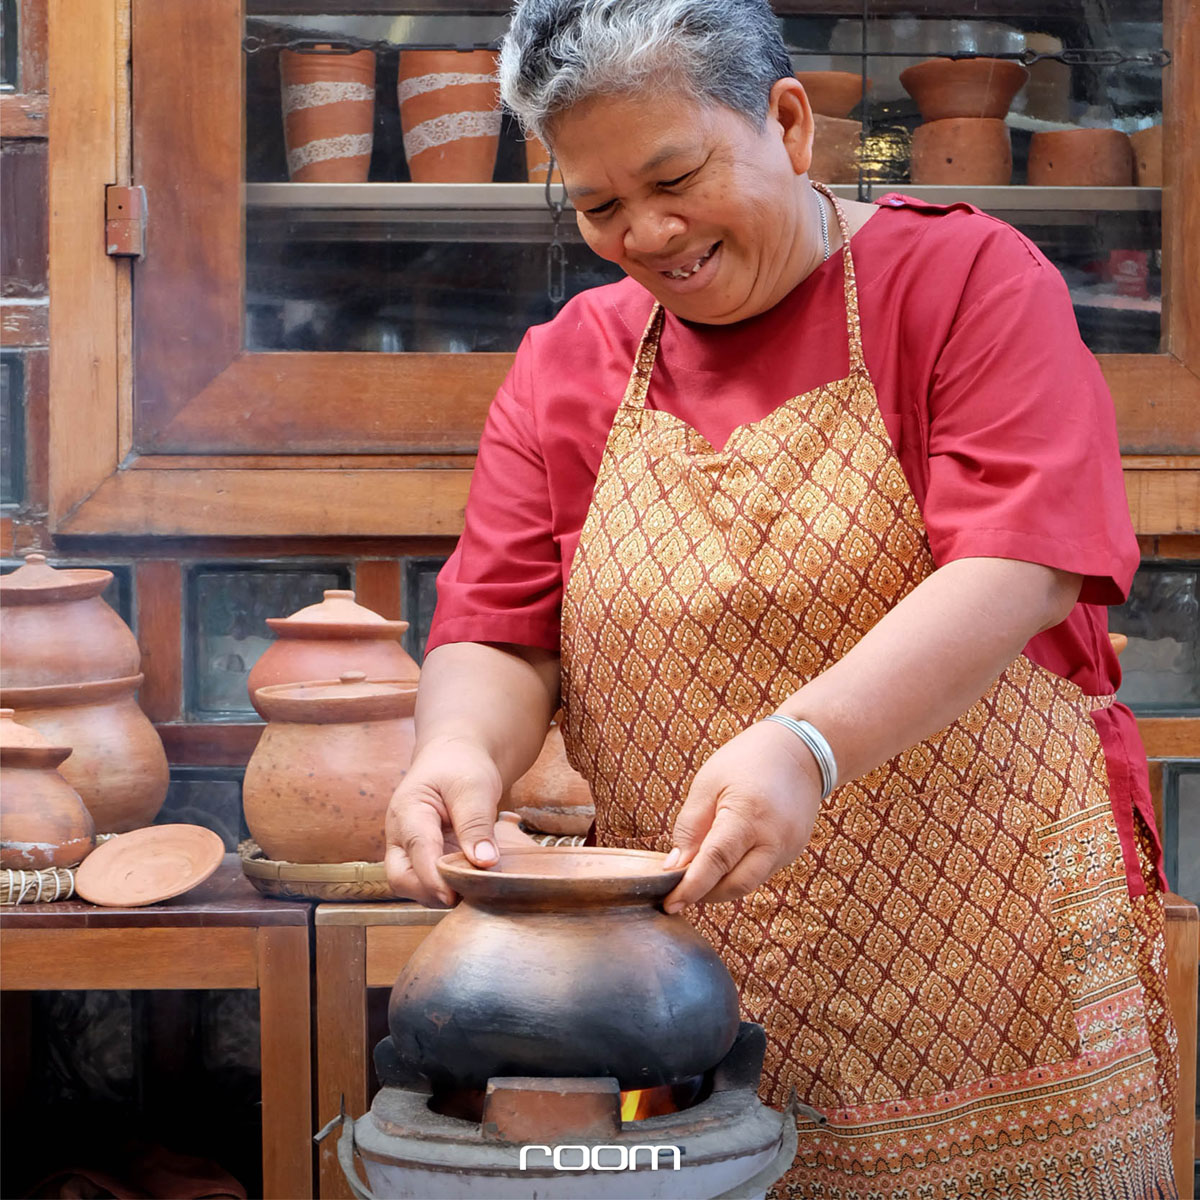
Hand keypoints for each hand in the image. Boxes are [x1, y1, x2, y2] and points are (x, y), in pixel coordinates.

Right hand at [385, 737, 537, 905]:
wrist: (454, 758)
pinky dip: (447, 889)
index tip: (454, 896)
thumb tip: (484, 863)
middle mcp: (400, 835)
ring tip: (474, 892)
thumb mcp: (474, 787)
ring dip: (440, 894)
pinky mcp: (423, 859)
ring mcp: (409, 850)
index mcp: (408, 810)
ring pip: (413, 885)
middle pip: (401, 877)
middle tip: (467, 897)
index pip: (416, 849)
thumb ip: (477, 824)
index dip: (433, 877)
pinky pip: (428, 883)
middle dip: (430, 893)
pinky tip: (471, 886)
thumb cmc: (461, 766)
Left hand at [663, 720, 822, 911]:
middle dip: (705, 895)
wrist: (800, 750)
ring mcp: (788, 848)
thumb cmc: (748, 760)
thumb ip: (689, 826)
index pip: (715, 863)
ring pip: (749, 883)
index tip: (669, 903)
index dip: (691, 888)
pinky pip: (761, 872)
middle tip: (679, 893)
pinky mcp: (794, 851)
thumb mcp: (708, 783)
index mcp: (747, 816)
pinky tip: (725, 861)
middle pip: (735, 885)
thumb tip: (675, 865)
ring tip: (698, 875)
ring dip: (721, 886)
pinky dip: (739, 872)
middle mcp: (773, 839)